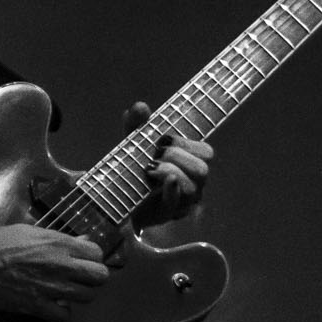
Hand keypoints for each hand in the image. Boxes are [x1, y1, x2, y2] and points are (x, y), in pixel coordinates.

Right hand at [0, 223, 108, 321]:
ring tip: (64, 292)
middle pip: (100, 276)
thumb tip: (79, 240)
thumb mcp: (27, 231)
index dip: (91, 257)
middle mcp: (59, 264)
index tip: (82, 261)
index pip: (97, 252)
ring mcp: (49, 286)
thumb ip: (56, 238)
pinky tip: (50, 305)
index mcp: (57, 242)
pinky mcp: (36, 306)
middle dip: (92, 277)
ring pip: (87, 297)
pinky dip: (59, 313)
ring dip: (77, 295)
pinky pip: (63, 316)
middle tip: (79, 278)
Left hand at [122, 100, 212, 227]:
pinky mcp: (167, 214)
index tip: (163, 139)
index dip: (187, 143)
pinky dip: (171, 191)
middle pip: (202, 170)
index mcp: (189, 165)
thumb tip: (140, 107)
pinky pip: (177, 204)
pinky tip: (162, 181)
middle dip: (177, 156)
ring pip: (193, 187)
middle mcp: (191, 184)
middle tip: (155, 154)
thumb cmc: (132, 170)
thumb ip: (136, 127)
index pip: (206, 153)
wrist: (115, 200)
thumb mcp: (133, 145)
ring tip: (150, 168)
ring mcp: (181, 202)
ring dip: (171, 171)